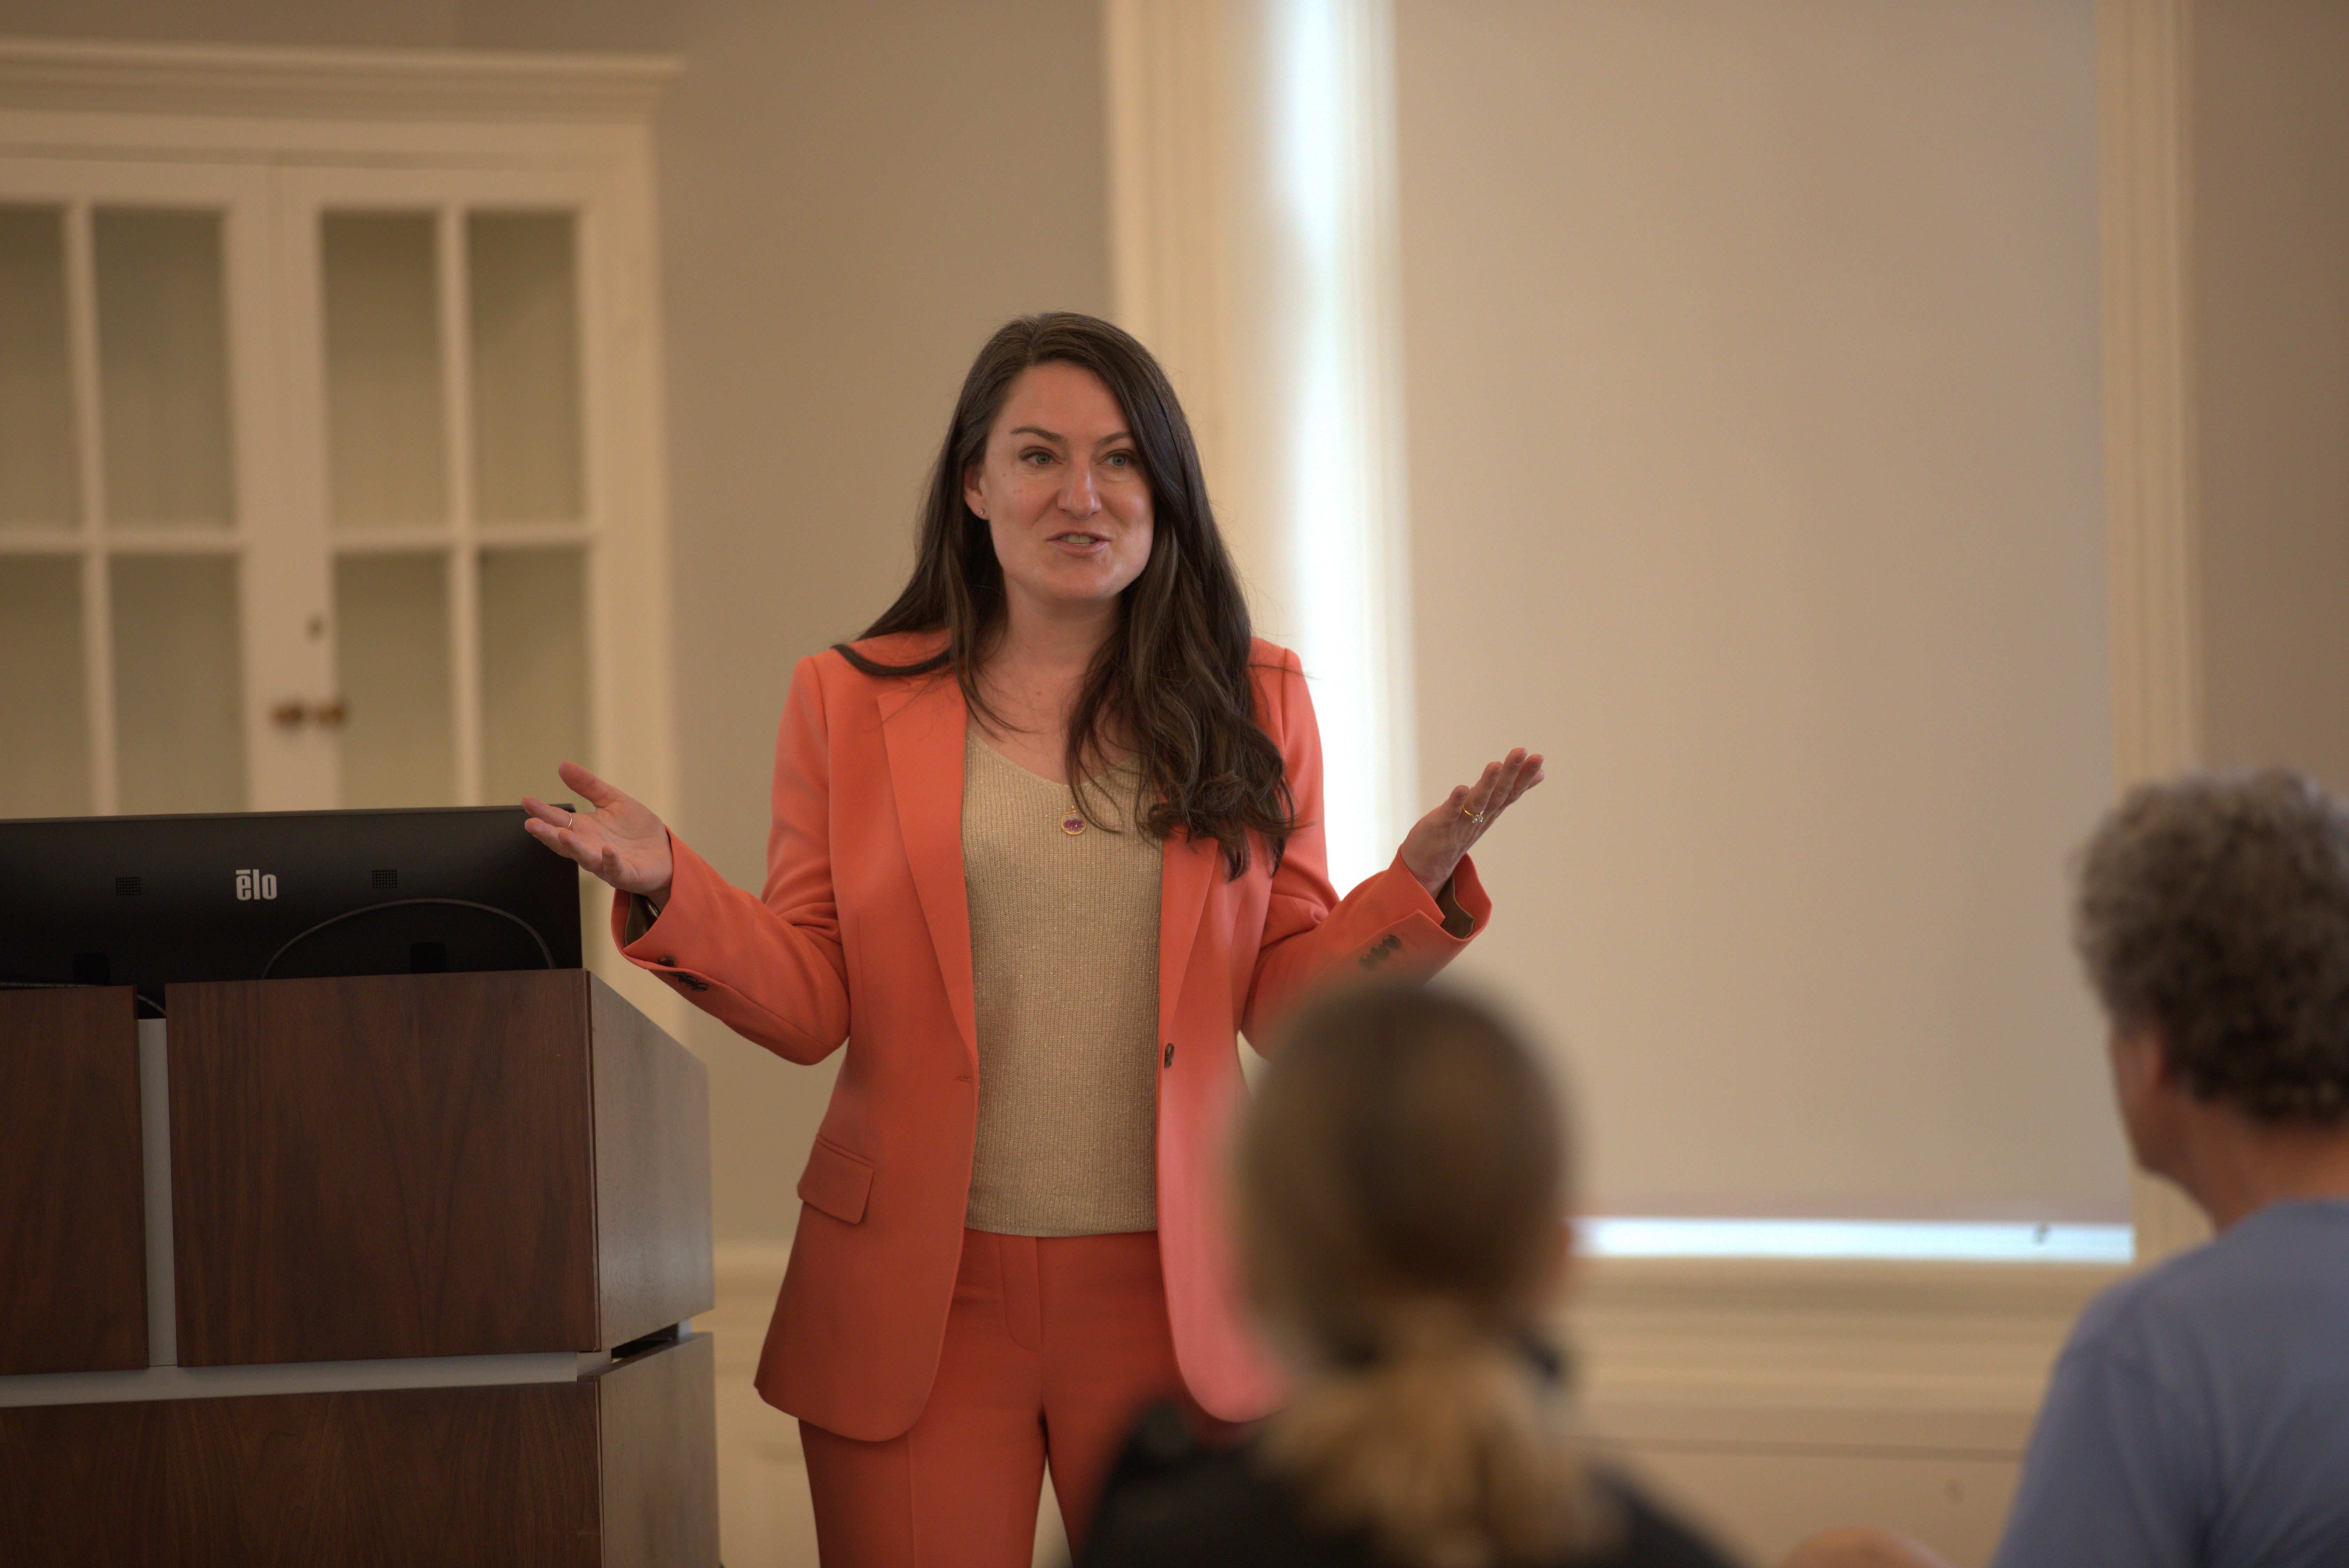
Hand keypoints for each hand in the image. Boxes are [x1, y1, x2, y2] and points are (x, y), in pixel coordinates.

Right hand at [522, 760, 675, 902]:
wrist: (665, 854)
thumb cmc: (636, 831)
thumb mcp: (613, 801)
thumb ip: (588, 786)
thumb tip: (563, 765)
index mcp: (585, 830)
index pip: (558, 820)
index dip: (543, 812)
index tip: (527, 801)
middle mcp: (590, 847)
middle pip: (564, 842)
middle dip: (547, 834)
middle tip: (532, 824)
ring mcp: (606, 863)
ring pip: (585, 858)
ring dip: (573, 847)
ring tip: (562, 835)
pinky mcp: (626, 874)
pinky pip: (616, 869)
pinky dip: (610, 861)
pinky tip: (607, 851)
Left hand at [1398, 748, 1543, 898]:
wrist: (1430, 864)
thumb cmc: (1459, 831)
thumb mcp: (1488, 810)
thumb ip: (1509, 792)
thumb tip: (1541, 775)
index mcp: (1492, 810)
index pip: (1512, 791)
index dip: (1525, 775)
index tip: (1539, 756)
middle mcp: (1481, 816)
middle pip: (1499, 793)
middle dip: (1512, 772)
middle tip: (1522, 751)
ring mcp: (1462, 822)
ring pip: (1479, 801)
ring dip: (1487, 783)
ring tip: (1495, 763)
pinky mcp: (1442, 825)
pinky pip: (1451, 812)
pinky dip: (1456, 800)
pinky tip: (1461, 787)